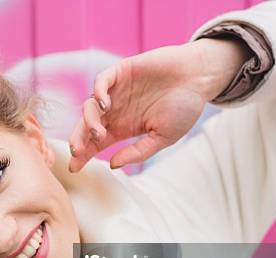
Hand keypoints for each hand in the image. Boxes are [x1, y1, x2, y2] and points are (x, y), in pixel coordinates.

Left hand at [68, 38, 251, 171]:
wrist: (200, 78)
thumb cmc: (184, 108)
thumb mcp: (163, 138)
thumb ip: (138, 152)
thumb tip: (112, 165)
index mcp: (122, 128)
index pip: (95, 143)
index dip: (84, 155)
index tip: (75, 168)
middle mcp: (115, 111)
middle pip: (86, 126)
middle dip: (78, 140)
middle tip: (77, 152)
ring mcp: (116, 91)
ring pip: (89, 106)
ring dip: (89, 121)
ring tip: (99, 132)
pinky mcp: (121, 72)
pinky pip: (101, 81)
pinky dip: (98, 92)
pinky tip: (105, 105)